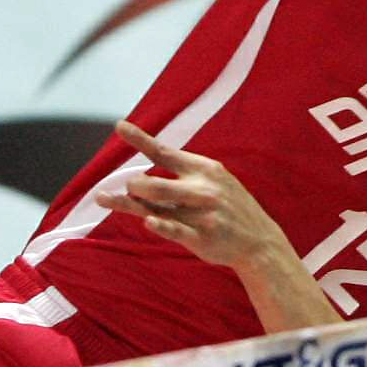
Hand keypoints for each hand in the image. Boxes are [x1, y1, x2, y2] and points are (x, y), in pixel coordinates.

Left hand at [94, 120, 289, 271]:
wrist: (260, 240)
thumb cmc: (230, 208)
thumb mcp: (217, 182)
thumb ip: (182, 177)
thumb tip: (139, 176)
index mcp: (206, 170)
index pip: (165, 152)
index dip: (140, 140)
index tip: (119, 126)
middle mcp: (203, 189)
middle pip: (155, 184)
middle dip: (133, 185)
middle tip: (126, 188)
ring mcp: (202, 214)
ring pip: (156, 207)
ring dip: (127, 203)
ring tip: (105, 198)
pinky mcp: (202, 237)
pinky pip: (176, 230)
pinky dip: (161, 226)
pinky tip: (148, 222)